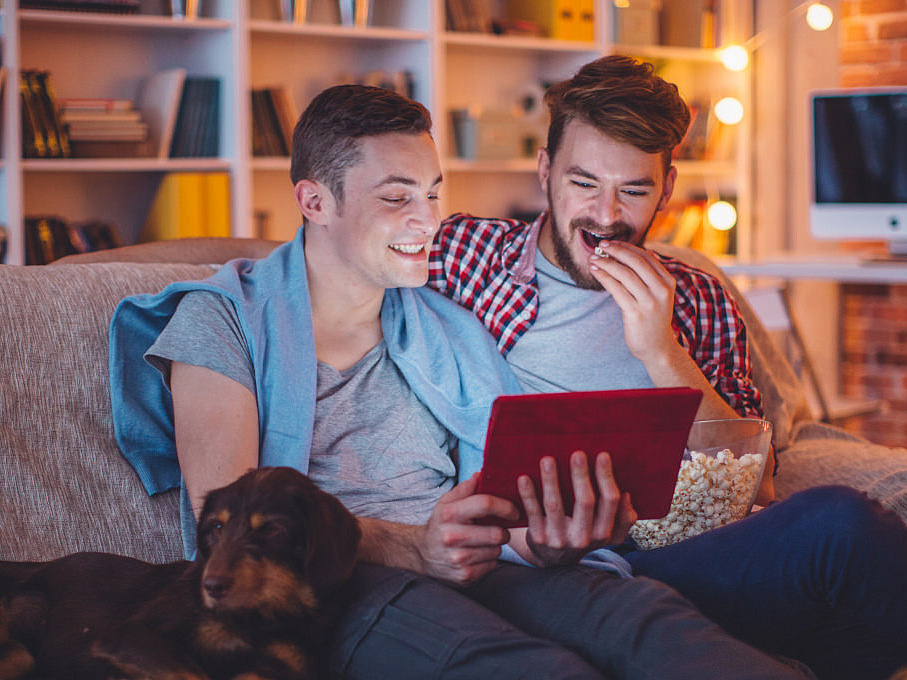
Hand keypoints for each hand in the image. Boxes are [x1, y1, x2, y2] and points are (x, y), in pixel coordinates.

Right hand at [417, 473, 518, 583]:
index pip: (485, 504)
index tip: (514, 510)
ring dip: (496, 545)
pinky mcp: (464, 575)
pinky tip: (479, 555)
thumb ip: (465, 488)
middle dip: (504, 530)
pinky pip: (492, 564)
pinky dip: (490, 559)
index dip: (506, 506)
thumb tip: (482, 474)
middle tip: (500, 529)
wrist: (421, 555)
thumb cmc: (440, 524)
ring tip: (485, 542)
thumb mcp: (446, 503)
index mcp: (449, 514)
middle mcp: (452, 536)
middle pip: (496, 532)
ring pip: (497, 550)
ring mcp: (458, 558)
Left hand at [517, 451, 636, 566]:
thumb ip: (622, 517)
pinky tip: (524, 478)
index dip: (606, 477)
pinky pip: (532, 513)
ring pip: (555, 505)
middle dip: (581, 476)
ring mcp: (559, 539)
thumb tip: (626, 495)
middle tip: (577, 453)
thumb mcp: (608, 533)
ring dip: (551, 481)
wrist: (553, 560)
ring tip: (548, 460)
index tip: (602, 454)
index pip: (609, 501)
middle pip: (585, 502)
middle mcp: (583, 538)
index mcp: (603, 532)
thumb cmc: (584, 534)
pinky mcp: (538, 538)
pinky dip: (528, 495)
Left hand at [589, 241, 677, 362]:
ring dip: (606, 263)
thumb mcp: (657, 295)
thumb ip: (646, 277)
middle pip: (635, 262)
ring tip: (593, 259)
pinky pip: (616, 290)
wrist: (657, 348)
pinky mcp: (636, 313)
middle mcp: (661, 290)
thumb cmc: (652, 318)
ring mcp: (649, 302)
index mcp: (667, 282)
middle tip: (600, 245)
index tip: (612, 242)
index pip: (646, 257)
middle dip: (616, 251)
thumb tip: (623, 254)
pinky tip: (595, 272)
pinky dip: (604, 277)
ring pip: (625, 274)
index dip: (627, 247)